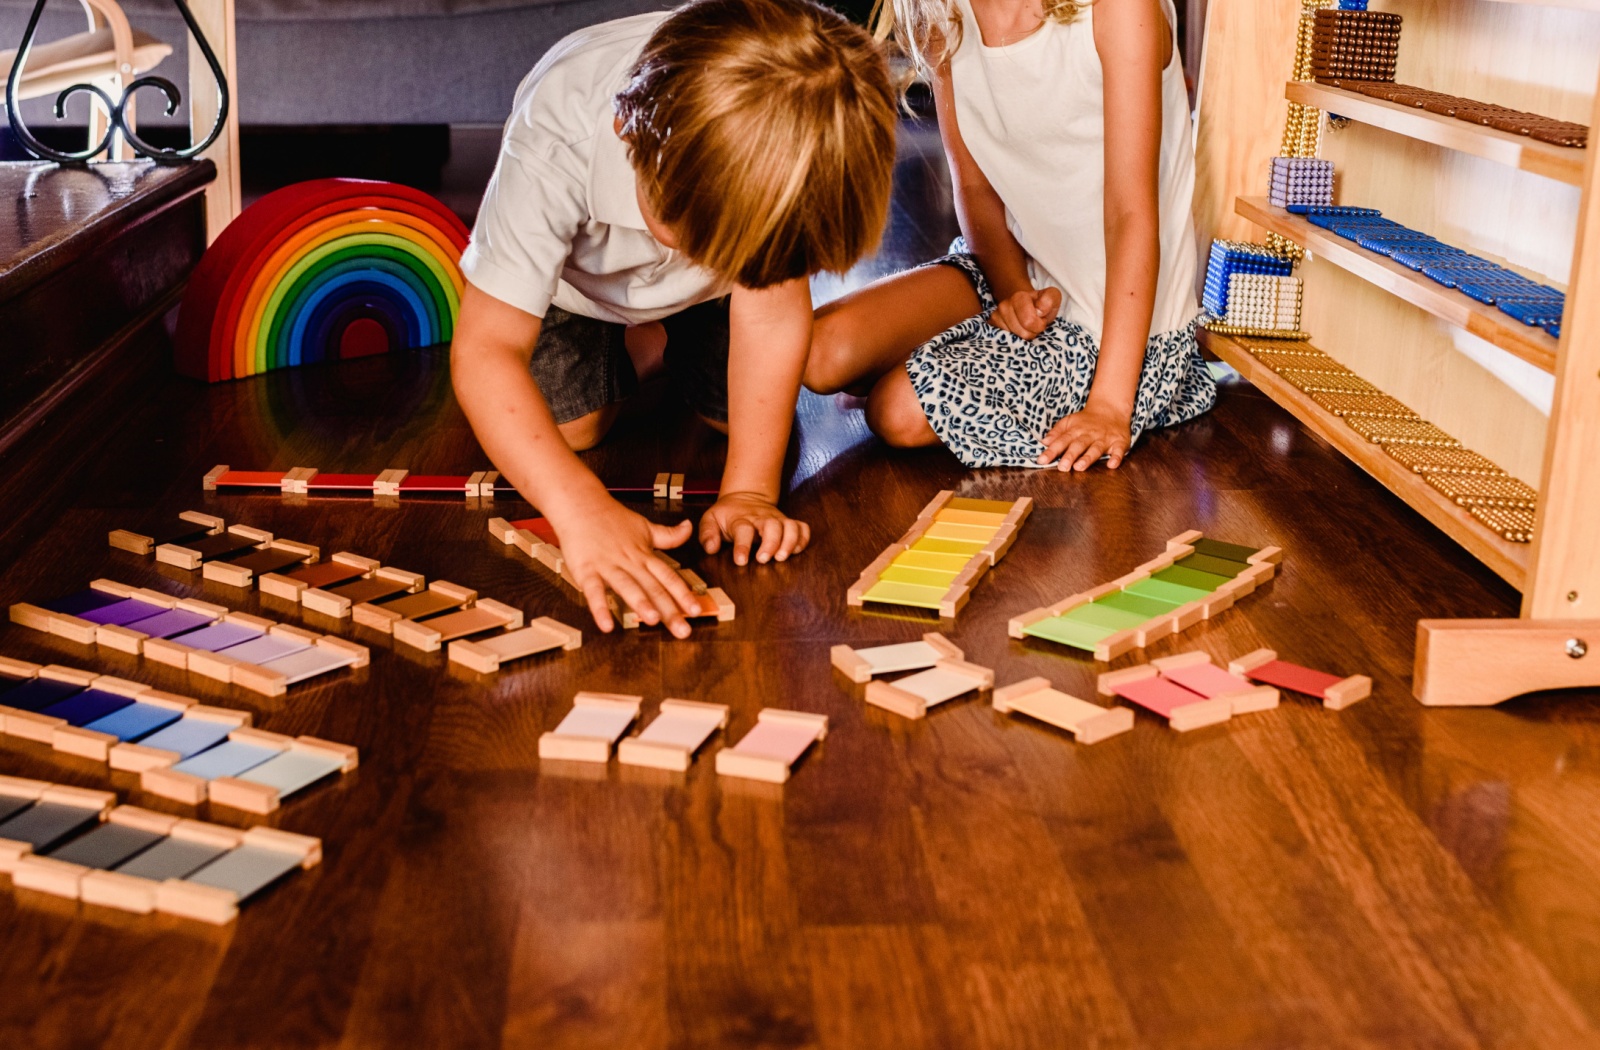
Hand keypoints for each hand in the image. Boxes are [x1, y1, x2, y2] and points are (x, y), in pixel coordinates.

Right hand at [554, 495, 698, 637]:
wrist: (581, 504)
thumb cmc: (612, 518)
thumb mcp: (645, 527)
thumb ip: (668, 535)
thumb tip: (689, 528)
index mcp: (644, 556)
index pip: (668, 577)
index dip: (683, 594)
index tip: (697, 611)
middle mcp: (630, 562)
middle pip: (653, 587)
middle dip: (669, 610)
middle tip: (683, 631)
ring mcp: (608, 566)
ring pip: (628, 586)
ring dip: (641, 603)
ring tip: (654, 620)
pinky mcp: (587, 570)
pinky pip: (594, 591)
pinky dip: (600, 608)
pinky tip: (607, 626)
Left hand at [698, 492, 810, 565]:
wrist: (744, 496)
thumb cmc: (726, 515)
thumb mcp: (710, 520)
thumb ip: (707, 534)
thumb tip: (711, 548)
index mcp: (741, 519)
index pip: (743, 530)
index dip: (742, 546)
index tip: (741, 561)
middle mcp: (761, 518)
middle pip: (772, 526)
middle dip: (770, 543)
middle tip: (763, 559)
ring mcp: (777, 519)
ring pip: (790, 526)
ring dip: (789, 542)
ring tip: (781, 557)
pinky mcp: (788, 522)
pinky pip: (802, 528)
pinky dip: (803, 539)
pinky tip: (795, 551)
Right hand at [987, 286, 1061, 339]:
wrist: (1028, 306)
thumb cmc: (1041, 305)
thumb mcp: (1053, 297)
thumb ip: (1050, 299)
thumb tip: (1039, 311)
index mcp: (1018, 297)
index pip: (1029, 321)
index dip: (1039, 324)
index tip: (1041, 319)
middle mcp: (1004, 305)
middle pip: (1022, 333)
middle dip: (1032, 332)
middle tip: (1034, 325)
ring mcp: (995, 317)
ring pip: (1014, 340)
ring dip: (1023, 337)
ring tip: (1026, 327)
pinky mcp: (992, 327)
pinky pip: (1005, 342)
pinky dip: (1014, 340)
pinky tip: (1017, 331)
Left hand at [1038, 400, 1131, 471]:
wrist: (1111, 408)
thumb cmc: (1086, 420)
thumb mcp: (1070, 422)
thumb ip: (1057, 432)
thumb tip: (1044, 442)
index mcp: (1075, 430)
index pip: (1061, 441)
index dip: (1051, 451)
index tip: (1041, 460)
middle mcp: (1089, 435)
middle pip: (1078, 445)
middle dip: (1070, 456)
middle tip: (1062, 467)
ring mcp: (1104, 439)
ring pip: (1095, 449)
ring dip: (1088, 458)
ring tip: (1079, 467)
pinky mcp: (1119, 442)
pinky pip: (1119, 450)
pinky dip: (1116, 457)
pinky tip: (1111, 465)